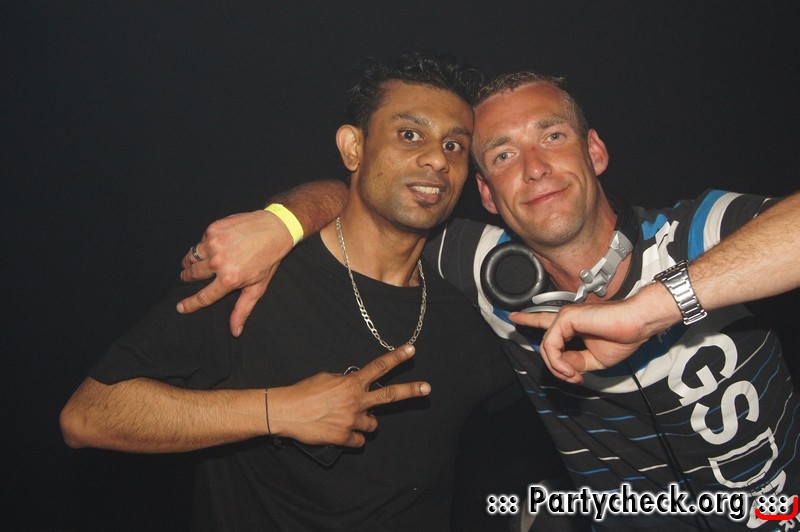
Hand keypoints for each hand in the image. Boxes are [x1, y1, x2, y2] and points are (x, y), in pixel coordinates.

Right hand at [178, 210, 292, 335]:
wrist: (274, 229)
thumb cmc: (268, 260)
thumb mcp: (257, 287)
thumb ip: (242, 309)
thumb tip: (235, 331)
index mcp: (229, 279)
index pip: (204, 296)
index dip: (190, 304)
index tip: (180, 307)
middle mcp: (218, 262)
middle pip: (193, 274)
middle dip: (188, 277)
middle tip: (187, 277)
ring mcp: (214, 244)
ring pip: (192, 257)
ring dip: (190, 262)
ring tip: (193, 263)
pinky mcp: (213, 229)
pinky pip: (200, 241)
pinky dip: (204, 245)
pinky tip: (213, 246)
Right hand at [268, 345, 429, 446]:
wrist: (286, 411)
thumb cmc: (304, 392)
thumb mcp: (327, 378)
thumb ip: (346, 381)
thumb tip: (355, 384)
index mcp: (351, 383)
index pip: (378, 367)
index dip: (396, 358)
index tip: (411, 349)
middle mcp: (356, 400)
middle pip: (389, 395)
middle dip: (410, 390)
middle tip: (427, 388)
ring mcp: (352, 420)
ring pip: (372, 424)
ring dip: (364, 422)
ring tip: (347, 418)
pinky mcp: (344, 437)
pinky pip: (358, 441)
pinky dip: (352, 438)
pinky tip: (339, 432)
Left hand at [509, 294, 664, 383]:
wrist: (636, 326)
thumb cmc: (622, 338)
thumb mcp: (593, 360)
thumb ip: (573, 362)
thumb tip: (561, 367)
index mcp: (572, 325)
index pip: (544, 322)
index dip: (527, 320)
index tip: (513, 317)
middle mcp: (565, 318)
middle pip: (545, 344)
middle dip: (555, 367)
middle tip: (573, 377)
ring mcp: (564, 317)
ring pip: (547, 348)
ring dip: (559, 368)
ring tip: (575, 375)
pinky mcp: (566, 318)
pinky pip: (552, 346)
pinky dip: (559, 362)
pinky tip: (572, 369)